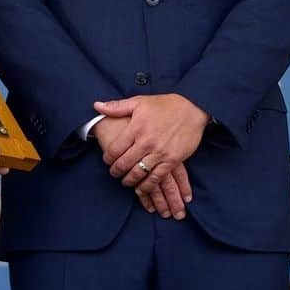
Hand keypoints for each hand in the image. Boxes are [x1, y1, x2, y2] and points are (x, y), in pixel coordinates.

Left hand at [93, 94, 208, 209]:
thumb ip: (117, 107)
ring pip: (138, 173)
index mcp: (136, 128)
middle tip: (114, 173)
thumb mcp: (139, 102)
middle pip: (124, 163)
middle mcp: (146, 142)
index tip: (107, 160)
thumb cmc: (164, 105)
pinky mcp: (172, 160)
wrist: (192, 108)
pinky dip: (147, 185)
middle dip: (116, 171)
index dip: (108, 158)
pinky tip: (141, 188)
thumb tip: (97, 106)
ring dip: (129, 180)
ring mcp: (159, 152)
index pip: (115, 149)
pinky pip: (156, 177)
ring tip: (126, 181)